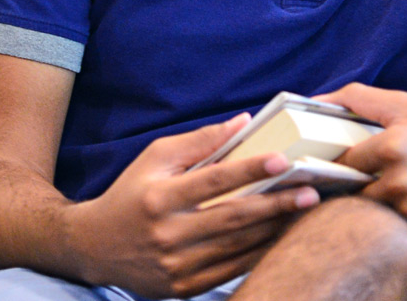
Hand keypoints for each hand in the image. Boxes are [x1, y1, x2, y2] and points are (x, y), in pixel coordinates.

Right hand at [67, 114, 319, 297]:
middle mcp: (168, 234)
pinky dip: (258, 254)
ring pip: (237, 247)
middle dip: (275, 204)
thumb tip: (244, 123)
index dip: (249, 170)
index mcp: (159, 197)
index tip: (282, 161)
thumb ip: (200, 142)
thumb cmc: (132, 193)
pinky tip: (279, 239)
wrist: (96, 246)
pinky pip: (231, 271)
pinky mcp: (183, 288)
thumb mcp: (155, 158)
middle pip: (232, 217)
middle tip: (310, 193)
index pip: (213, 181)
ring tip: (303, 213)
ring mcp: (176, 266)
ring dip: (274, 230)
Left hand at [316, 84, 406, 248]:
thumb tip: (316, 99)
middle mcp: (402, 182)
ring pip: (378, 217)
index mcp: (391, 148)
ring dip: (383, 208)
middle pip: (356, 195)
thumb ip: (357, 99)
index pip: (344, 164)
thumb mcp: (404, 105)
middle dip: (359, 188)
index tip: (344, 166)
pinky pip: (402, 235)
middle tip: (375, 180)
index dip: (341, 165)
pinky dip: (405, 225)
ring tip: (402, 193)